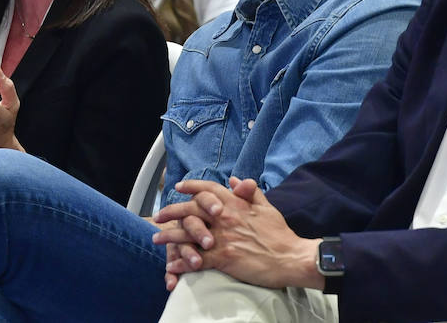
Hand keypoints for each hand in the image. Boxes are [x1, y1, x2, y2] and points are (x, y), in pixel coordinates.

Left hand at [152, 178, 318, 291]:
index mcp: (235, 204)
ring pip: (188, 234)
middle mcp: (225, 218)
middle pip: (191, 210)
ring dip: (170, 236)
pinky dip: (182, 263)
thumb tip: (234, 180)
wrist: (290, 257)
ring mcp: (223, 238)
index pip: (208, 189)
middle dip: (172, 211)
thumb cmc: (280, 233)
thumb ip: (249, 191)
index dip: (191, 187)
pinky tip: (172, 265)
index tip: (178, 187)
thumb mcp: (266, 206)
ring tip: (156, 239)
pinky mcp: (223, 258)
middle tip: (159, 215)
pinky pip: (196, 260)